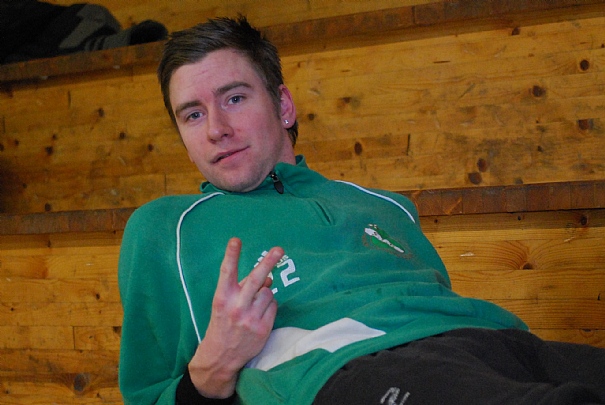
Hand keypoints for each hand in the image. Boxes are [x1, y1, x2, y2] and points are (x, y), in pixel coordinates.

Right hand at [188, 237, 281, 397]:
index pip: (227, 272)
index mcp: (222, 298)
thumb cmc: (222, 324)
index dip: (232, 255)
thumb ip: (242, 289)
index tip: (236, 240)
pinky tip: (260, 314)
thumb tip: (267, 277)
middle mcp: (236, 306)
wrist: (220, 357)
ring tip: (255, 304)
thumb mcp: (225, 304)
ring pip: (268, 293)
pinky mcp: (262, 328)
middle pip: (256, 279)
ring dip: (265, 293)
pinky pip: (273, 306)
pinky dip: (270, 306)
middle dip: (268, 262)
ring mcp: (250, 318)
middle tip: (279, 249)